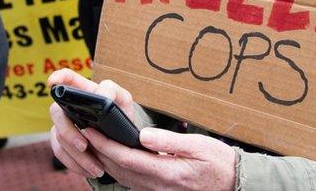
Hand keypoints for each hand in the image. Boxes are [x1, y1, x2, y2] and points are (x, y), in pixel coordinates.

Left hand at [47, 70, 236, 190]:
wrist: (233, 184)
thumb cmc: (219, 163)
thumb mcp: (200, 146)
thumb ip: (169, 141)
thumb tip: (142, 135)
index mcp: (167, 173)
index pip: (127, 158)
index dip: (105, 144)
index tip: (91, 130)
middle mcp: (157, 186)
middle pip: (118, 169)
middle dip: (97, 150)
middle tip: (82, 129)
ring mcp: (155, 190)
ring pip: (121, 176)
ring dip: (103, 159)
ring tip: (91, 139)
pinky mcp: (156, 190)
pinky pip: (129, 180)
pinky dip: (115, 166)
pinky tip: (110, 154)